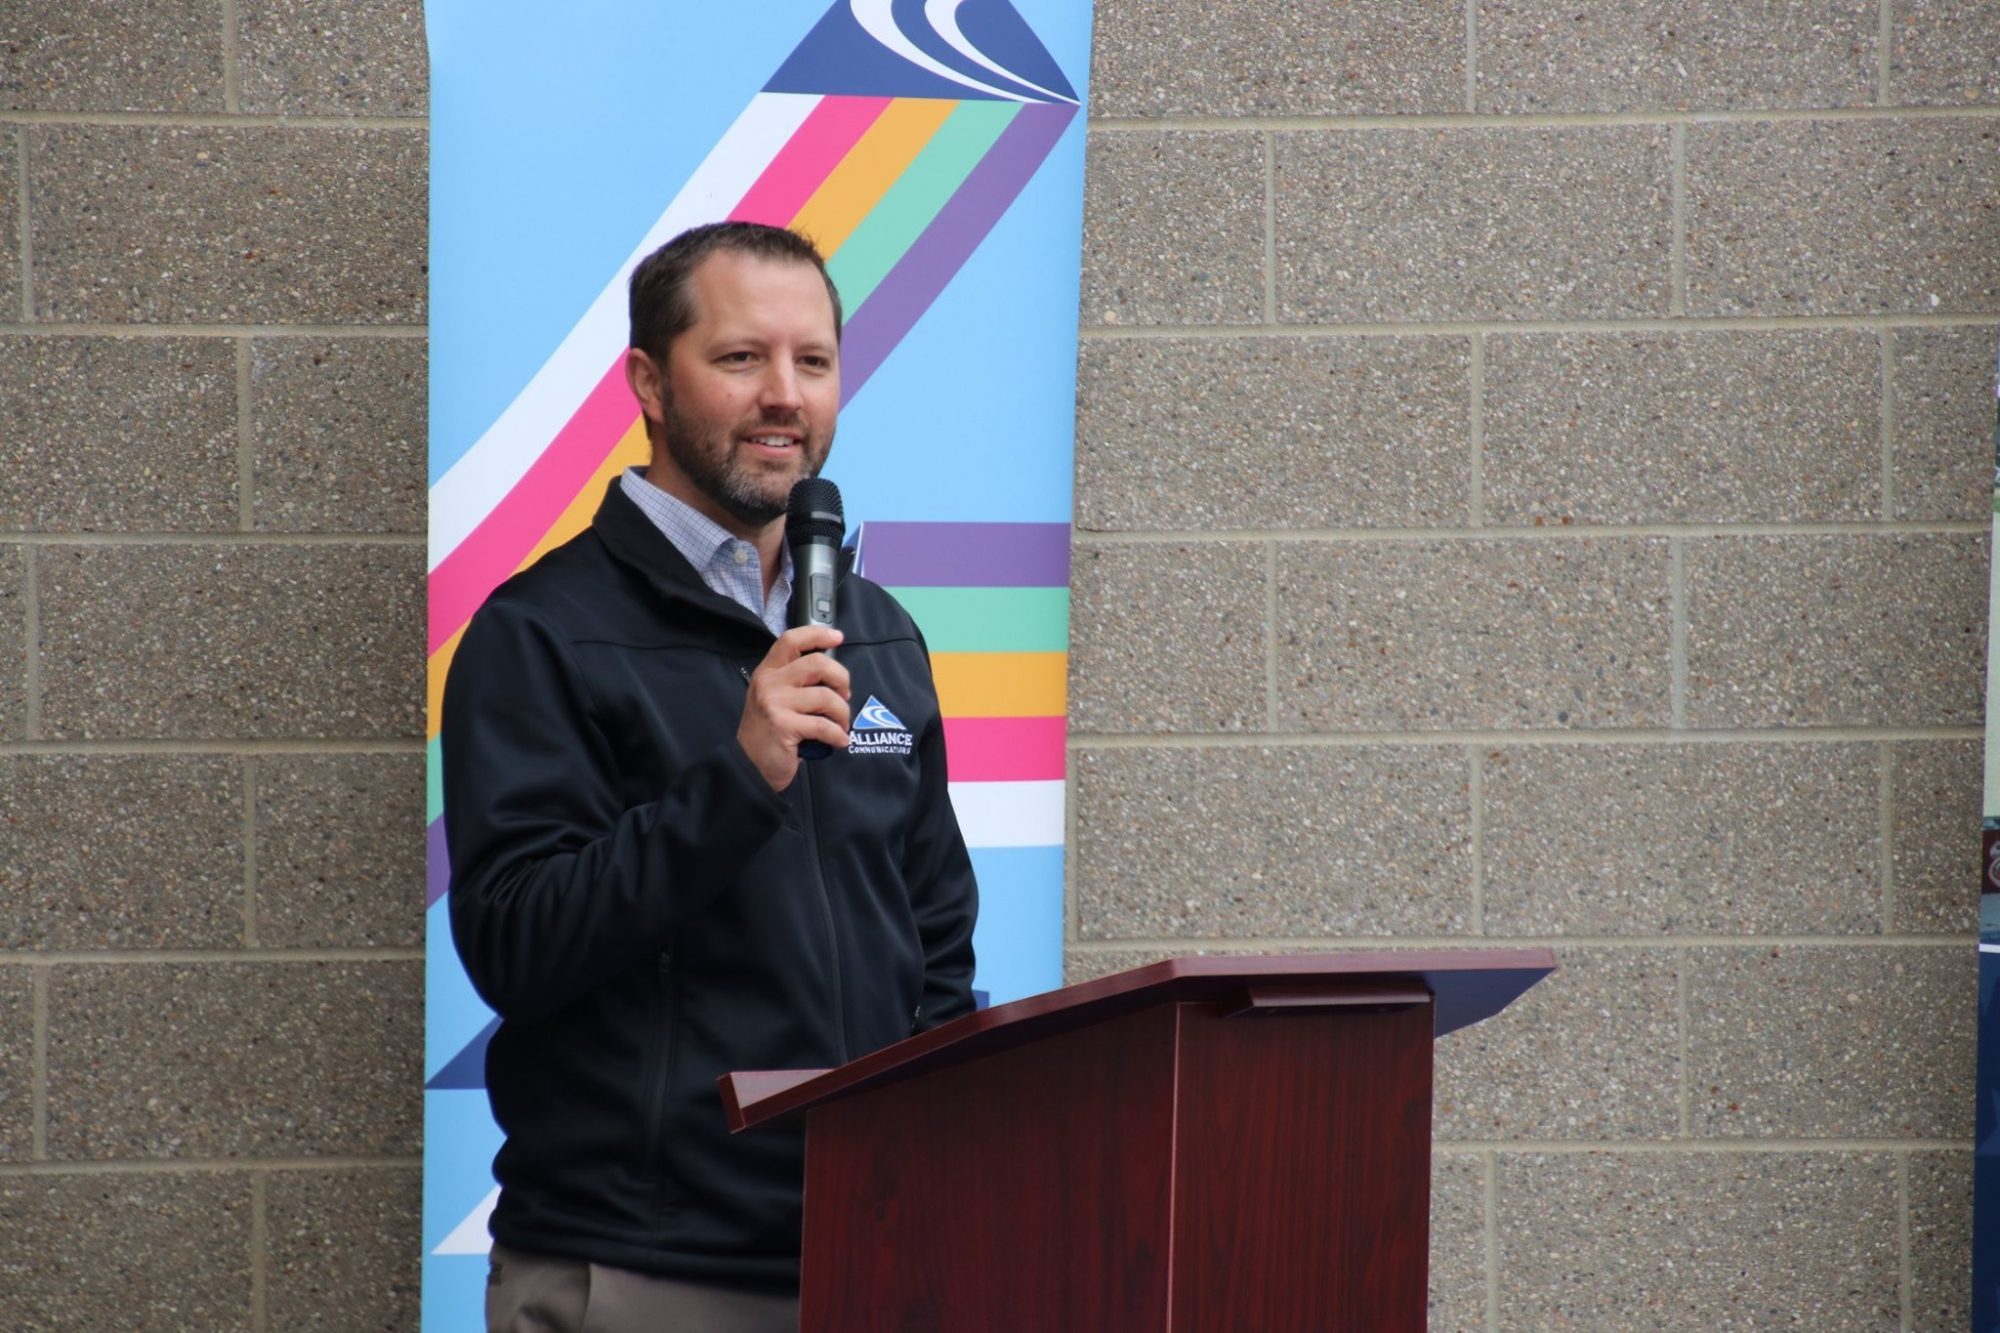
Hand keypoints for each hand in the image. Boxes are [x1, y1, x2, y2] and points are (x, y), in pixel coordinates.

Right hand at [737, 626, 849, 790]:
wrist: (750, 766)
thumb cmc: (770, 731)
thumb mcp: (775, 697)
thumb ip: (796, 680)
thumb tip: (835, 672)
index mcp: (768, 671)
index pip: (791, 640)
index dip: (817, 634)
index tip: (837, 637)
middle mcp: (769, 683)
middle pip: (818, 664)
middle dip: (842, 679)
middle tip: (844, 696)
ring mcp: (775, 704)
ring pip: (826, 697)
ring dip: (842, 713)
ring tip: (841, 724)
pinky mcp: (784, 726)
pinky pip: (824, 725)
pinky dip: (838, 735)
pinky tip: (839, 740)